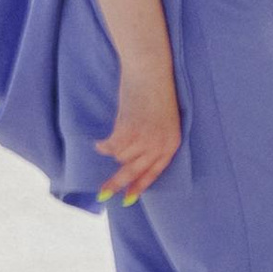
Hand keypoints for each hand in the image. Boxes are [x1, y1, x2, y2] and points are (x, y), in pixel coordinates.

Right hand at [95, 66, 180, 205]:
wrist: (151, 72)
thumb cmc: (155, 92)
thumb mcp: (160, 121)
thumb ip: (151, 141)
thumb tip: (128, 161)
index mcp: (171, 144)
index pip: (154, 172)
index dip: (139, 186)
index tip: (128, 199)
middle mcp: (158, 145)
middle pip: (134, 172)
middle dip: (117, 184)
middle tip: (102, 195)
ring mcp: (143, 140)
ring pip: (120, 157)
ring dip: (114, 148)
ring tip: (117, 134)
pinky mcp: (128, 132)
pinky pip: (110, 147)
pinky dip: (103, 145)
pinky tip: (101, 140)